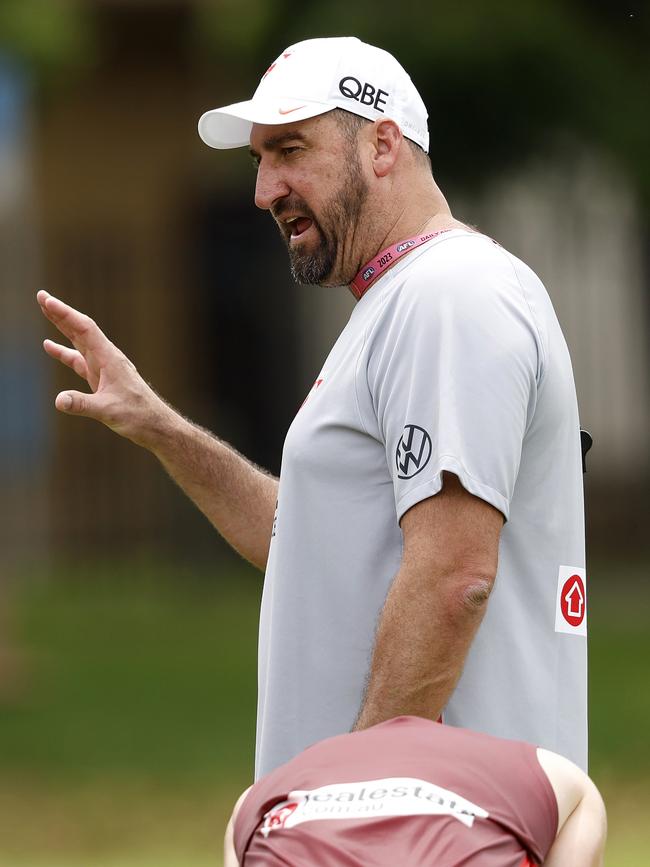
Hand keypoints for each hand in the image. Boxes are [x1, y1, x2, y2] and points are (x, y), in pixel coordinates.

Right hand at [37, 290, 172, 446]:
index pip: (85, 329)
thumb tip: (59, 401)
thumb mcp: (108, 411)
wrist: (155, 424)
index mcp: (110, 359)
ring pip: (79, 342)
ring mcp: (104, 368)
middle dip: (60, 313)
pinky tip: (50, 346)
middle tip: (41, 296)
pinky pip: (79, 360)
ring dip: (62, 327)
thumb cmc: (138, 415)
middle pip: (81, 329)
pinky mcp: (101, 379)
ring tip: (45, 311)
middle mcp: (106, 358)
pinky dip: (64, 352)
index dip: (66, 314)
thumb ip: (82, 404)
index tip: (48, 301)